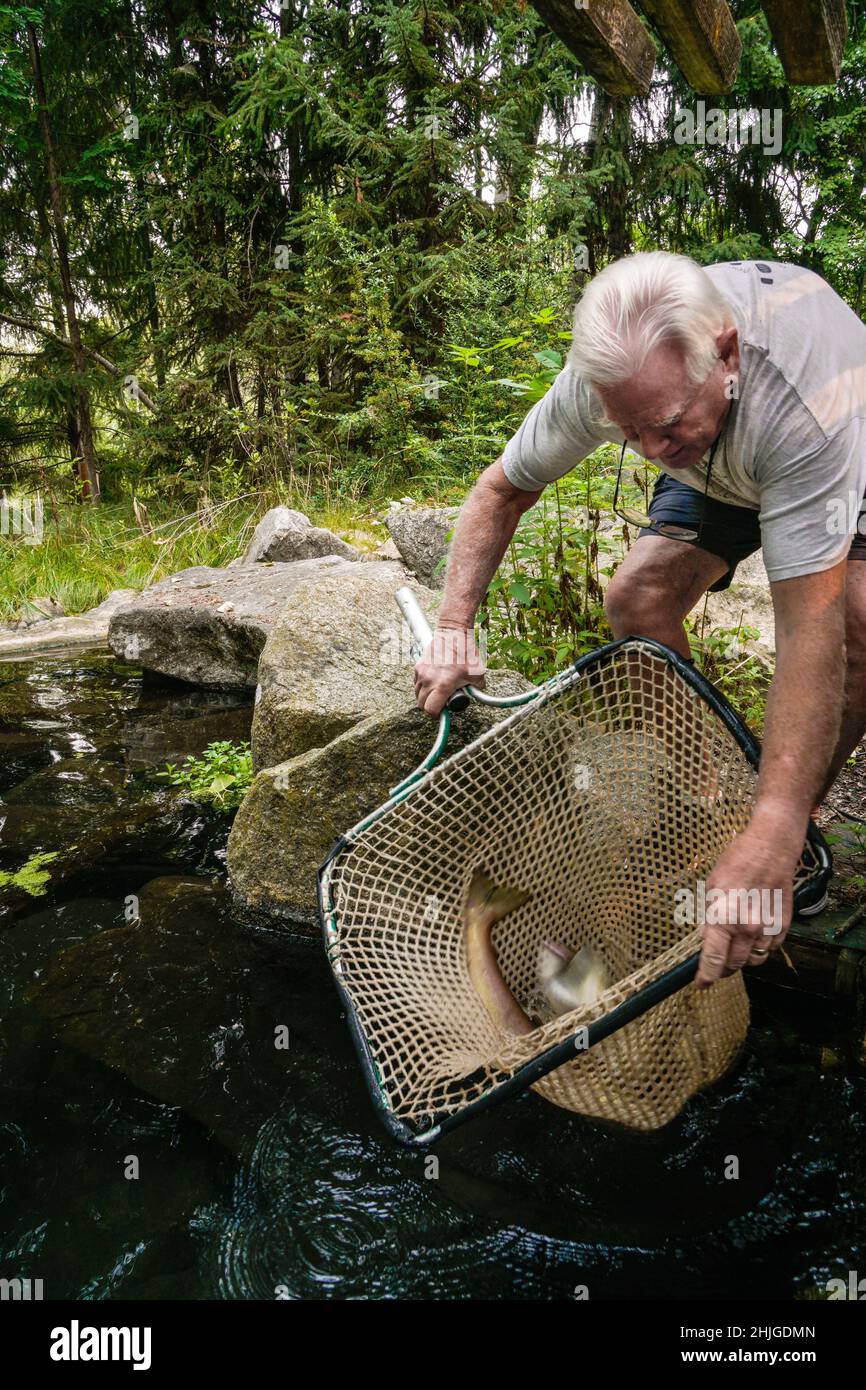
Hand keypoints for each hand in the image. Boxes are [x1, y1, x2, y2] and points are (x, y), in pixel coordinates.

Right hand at [413, 625, 485, 716]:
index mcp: (443, 684)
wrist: (453, 633)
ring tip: (437, 692)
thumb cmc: (465, 652)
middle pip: (422, 704)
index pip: (431, 709)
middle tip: (441, 703)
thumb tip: (476, 696)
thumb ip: (477, 689)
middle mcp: (429, 680)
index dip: (436, 714)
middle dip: (431, 707)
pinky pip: (416, 683)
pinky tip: (433, 682)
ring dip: (426, 697)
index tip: (442, 714)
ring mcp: (421, 673)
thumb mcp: (477, 673)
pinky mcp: (418, 666)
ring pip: (418, 694)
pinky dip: (423, 687)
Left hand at [695, 823, 798, 987]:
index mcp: (725, 919)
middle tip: (717, 963)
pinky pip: (771, 948)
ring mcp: (768, 928)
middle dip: (723, 967)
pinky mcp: (784, 925)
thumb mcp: (711, 888)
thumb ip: (710, 918)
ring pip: (754, 960)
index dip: (706, 977)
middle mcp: (748, 929)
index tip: (701, 984)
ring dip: (743, 958)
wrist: (771, 849)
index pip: (714, 960)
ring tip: (736, 946)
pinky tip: (755, 934)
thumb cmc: (737, 863)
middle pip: (734, 965)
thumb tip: (706, 939)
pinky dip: (761, 947)